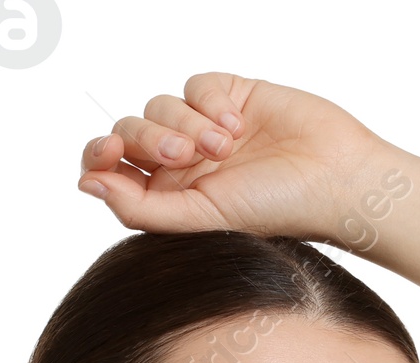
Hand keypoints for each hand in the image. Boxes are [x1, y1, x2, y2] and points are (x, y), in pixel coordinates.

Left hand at [76, 72, 397, 242]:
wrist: (333, 180)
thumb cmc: (274, 212)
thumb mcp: (200, 219)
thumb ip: (138, 208)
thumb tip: (86, 183)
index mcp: (168, 199)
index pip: (111, 169)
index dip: (100, 154)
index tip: (109, 152)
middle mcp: (181, 165)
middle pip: (129, 131)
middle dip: (149, 137)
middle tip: (186, 154)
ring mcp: (204, 129)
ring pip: (159, 105)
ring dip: (187, 122)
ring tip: (226, 146)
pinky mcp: (229, 97)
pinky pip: (195, 85)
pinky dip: (211, 102)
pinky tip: (239, 126)